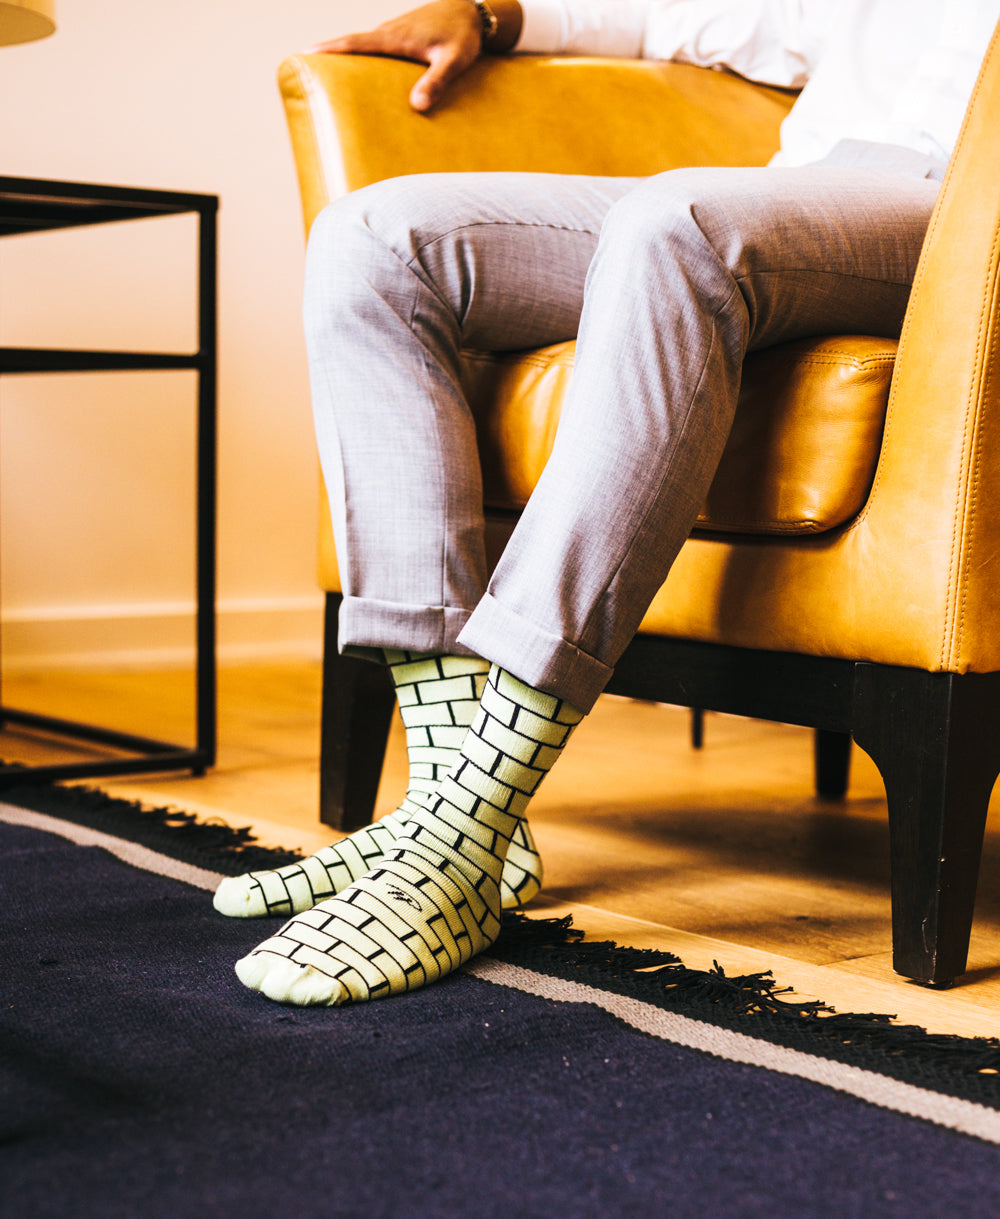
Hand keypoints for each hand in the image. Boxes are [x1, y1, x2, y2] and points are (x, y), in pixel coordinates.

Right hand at [309, 0, 485, 112]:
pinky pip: (373, 46)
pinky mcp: (400, 36)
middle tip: (300, 67)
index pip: (356, 42)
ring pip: (361, 44)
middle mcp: (389, 31)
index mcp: (395, 37)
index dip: (330, 49)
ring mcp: (393, 32)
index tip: (305, 54)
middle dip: (326, 53)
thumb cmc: (464, 36)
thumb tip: (417, 107)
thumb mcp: (454, 61)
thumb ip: (436, 82)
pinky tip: (355, 72)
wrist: (474, 11)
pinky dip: (359, 55)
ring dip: (341, 55)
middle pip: (351, 43)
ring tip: (320, 75)